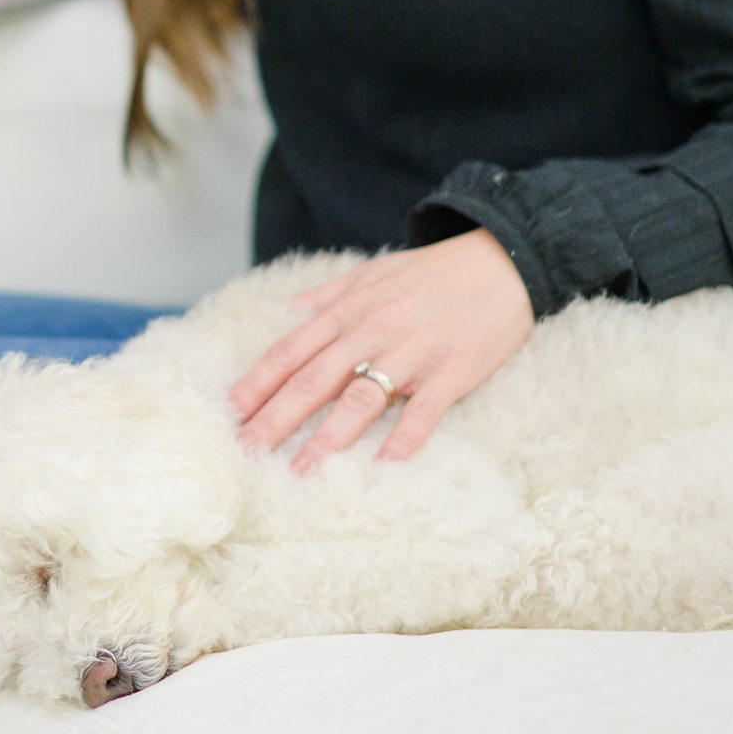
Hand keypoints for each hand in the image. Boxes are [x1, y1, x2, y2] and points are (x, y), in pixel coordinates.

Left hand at [228, 229, 533, 473]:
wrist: (502, 262)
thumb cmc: (431, 272)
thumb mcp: (369, 274)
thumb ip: (324, 296)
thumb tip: (281, 311)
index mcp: (348, 311)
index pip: (291, 351)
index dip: (258, 382)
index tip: (231, 411)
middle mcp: (371, 332)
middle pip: (314, 380)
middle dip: (276, 417)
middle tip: (247, 449)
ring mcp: (411, 353)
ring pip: (360, 399)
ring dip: (326, 438)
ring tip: (299, 471)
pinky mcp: (451, 372)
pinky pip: (423, 411)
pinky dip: (402, 440)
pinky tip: (382, 466)